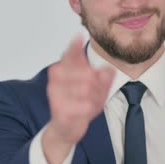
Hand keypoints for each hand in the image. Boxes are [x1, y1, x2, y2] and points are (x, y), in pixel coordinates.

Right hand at [42, 34, 114, 163]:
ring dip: (95, 98)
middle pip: (88, 74)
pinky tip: (86, 111)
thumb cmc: (81, 103)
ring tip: (90, 103)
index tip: (78, 36)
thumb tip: (108, 71)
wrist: (66, 128)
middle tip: (97, 92)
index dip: (74, 46)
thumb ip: (104, 77)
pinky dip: (90, 109)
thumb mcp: (97, 89)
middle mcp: (56, 78)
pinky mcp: (59, 109)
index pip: (70, 54)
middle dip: (99, 85)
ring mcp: (56, 93)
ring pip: (87, 89)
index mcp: (64, 69)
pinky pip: (85, 105)